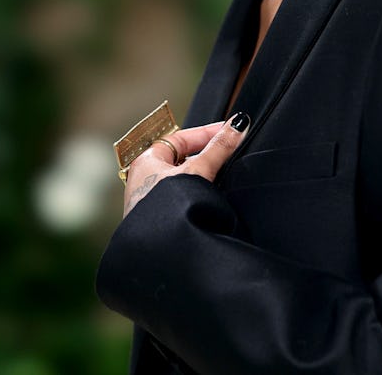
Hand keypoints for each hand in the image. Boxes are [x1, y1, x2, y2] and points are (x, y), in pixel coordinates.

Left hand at [123, 112, 250, 216]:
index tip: (227, 132)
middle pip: (182, 159)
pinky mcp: (161, 222)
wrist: (159, 254)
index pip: (180, 138)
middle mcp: (143, 181)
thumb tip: (237, 126)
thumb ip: (219, 148)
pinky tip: (210, 200)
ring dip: (203, 177)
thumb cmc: (164, 213)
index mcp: (145, 162)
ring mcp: (151, 204)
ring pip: (182, 181)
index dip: (206, 133)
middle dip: (206, 156)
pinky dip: (197, 195)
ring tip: (223, 176)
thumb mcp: (198, 171)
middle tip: (228, 152)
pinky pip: (181, 200)